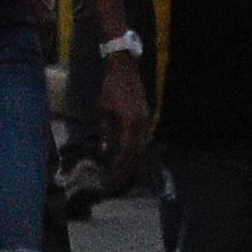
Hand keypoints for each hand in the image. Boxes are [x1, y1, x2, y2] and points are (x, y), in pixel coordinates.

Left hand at [97, 56, 152, 187]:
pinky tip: (131, 158)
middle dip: (128, 168)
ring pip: (142, 148)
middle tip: (119, 181)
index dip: (120, 166)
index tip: (113, 177)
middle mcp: (142, 124)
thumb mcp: (104, 109)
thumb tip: (106, 150)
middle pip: (137, 153)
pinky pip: (144, 140)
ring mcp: (146, 121)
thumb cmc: (111, 87)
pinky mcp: (147, 118)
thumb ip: (107, 131)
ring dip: (134, 161)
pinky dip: (138, 151)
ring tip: (125, 174)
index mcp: (131, 123)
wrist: (125, 70)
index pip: (126, 151)